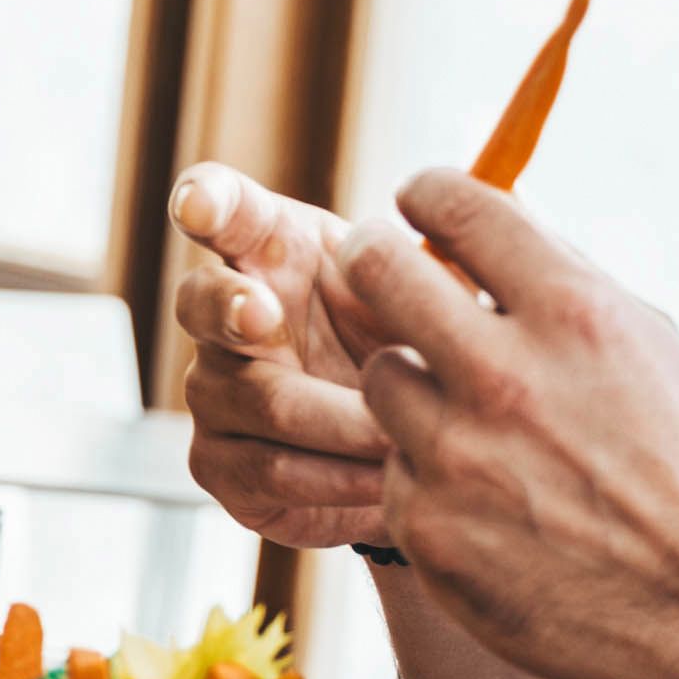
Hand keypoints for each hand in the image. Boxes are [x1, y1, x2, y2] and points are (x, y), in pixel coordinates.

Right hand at [165, 162, 401, 550]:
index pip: (225, 210)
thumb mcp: (435, 296)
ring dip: (345, 422)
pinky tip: (388, 478)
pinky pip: (273, 471)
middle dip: (232, 306)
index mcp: (274, 250)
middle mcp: (226, 316)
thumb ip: (435, 267)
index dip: (206, 200)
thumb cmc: (414, 344)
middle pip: (203, 301)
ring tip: (407, 435)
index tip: (200, 203)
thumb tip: (478, 233)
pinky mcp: (219, 464)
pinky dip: (340, 478)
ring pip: (265, 402)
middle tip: (264, 313)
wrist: (416, 447)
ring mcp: (214, 391)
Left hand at [333, 169, 678, 678]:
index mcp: (573, 314)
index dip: (427, 193)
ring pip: (378, 379)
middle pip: (375, 272)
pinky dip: (430, 476)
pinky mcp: (428, 528)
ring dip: (411, 386)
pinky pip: (394, 470)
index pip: (457, 204)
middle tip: (381, 273)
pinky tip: (489, 500)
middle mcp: (506, 377)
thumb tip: (490, 215)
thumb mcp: (648, 347)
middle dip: (375, 262)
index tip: (418, 202)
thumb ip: (563, 281)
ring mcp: (456, 458)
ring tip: (467, 415)